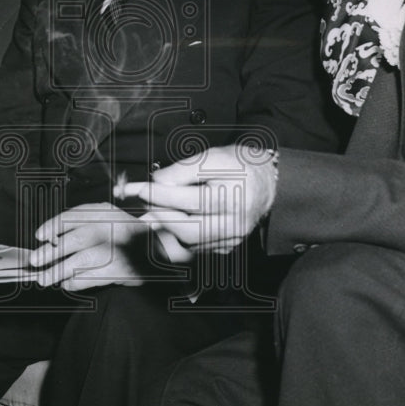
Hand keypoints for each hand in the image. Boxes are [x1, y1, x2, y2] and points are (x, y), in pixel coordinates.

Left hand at [30, 203, 155, 290]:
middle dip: (51, 252)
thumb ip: (85, 223)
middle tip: (36, 260)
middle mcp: (110, 227)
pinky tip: (67, 284)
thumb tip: (53, 238)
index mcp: (104, 212)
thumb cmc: (128, 235)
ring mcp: (116, 249)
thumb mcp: (108, 218)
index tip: (40, 236)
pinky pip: (90, 277)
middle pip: (75, 240)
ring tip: (45, 278)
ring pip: (80, 261)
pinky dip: (75, 282)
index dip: (53, 226)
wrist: (160, 250)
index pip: (73, 216)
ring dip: (58, 271)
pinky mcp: (119, 268)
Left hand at [119, 143, 277, 253]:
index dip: (157, 195)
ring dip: (167, 227)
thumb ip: (184, 169)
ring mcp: (232, 239)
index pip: (187, 200)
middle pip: (187, 229)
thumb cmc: (239, 166)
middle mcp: (235, 223)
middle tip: (144, 201)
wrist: (267, 184)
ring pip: (189, 243)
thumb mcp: (213, 157)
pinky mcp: (227, 247)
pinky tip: (173, 219)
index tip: (137, 189)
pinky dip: (179, 236)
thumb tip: (156, 182)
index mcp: (233, 197)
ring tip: (156, 209)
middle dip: (160, 215)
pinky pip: (196, 248)